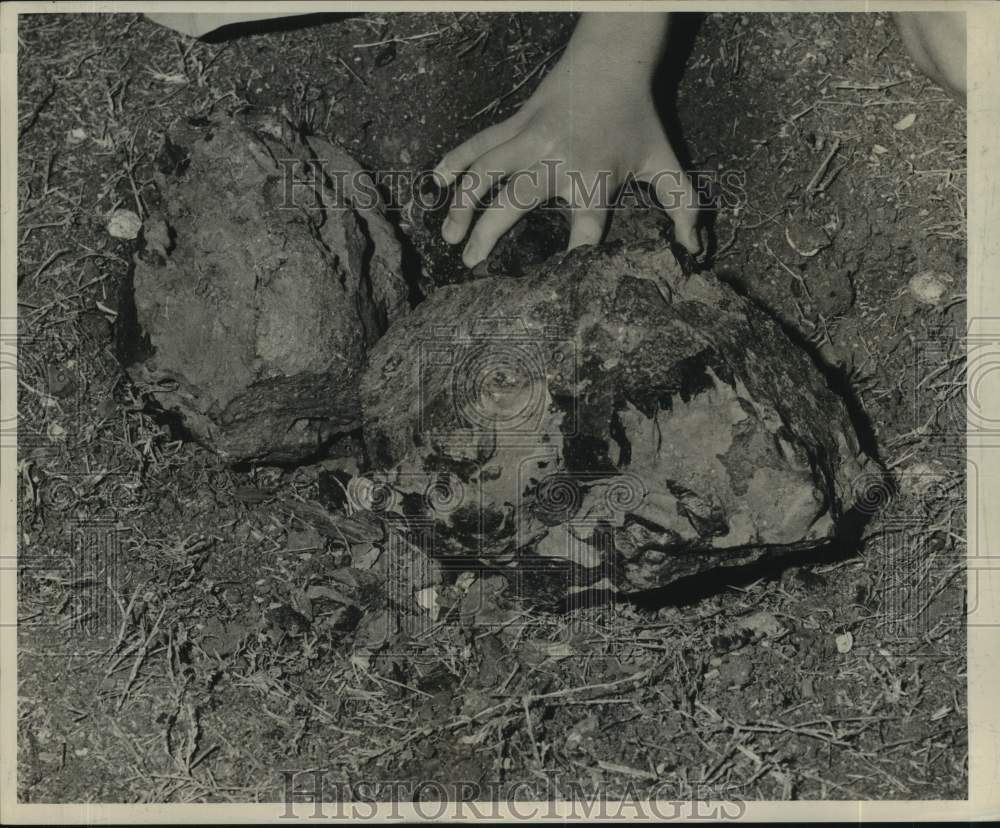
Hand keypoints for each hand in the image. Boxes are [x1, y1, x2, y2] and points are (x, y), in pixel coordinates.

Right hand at [433, 14, 699, 267]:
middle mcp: (556, 161)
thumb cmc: (639, 117)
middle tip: (471, 264)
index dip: (572, 259)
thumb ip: (682, 208)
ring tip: (448, 236)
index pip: (584, 229)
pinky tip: (433, 183)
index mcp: (594, 178)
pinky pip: (477, 144)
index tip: (556, 285)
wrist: (613, 60)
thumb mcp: (665, 162)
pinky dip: (453, 160)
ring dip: (463, 203)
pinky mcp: (513, 124)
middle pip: (516, 203)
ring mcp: (529, 141)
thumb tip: (695, 250)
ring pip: (486, 173)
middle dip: (491, 235)